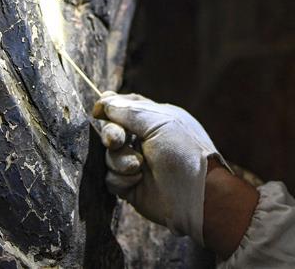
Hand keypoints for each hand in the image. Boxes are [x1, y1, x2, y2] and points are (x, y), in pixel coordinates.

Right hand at [93, 92, 227, 243]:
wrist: (195, 194)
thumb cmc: (182, 151)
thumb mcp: (158, 122)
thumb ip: (129, 111)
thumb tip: (105, 101)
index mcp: (155, 119)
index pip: (127, 106)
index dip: (110, 107)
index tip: (99, 110)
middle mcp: (145, 139)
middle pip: (112, 130)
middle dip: (111, 134)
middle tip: (117, 140)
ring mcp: (136, 163)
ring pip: (110, 156)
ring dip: (120, 160)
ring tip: (137, 166)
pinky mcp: (130, 186)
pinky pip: (111, 178)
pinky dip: (121, 178)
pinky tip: (137, 180)